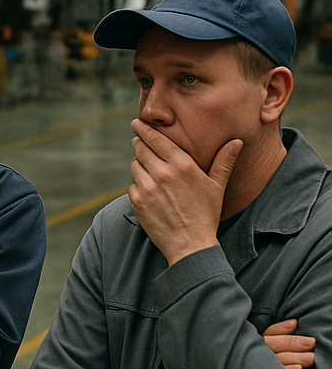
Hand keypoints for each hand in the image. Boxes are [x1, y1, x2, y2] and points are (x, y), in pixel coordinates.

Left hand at [128, 118, 240, 265]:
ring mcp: (147, 188)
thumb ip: (224, 161)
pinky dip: (138, 185)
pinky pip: (132, 185)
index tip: (137, 123)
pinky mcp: (137, 202)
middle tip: (138, 141)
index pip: (155, 138)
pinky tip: (149, 191)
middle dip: (138, 143)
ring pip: (134, 165)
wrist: (191, 245)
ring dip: (139, 164)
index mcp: (182, 165)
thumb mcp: (217, 186)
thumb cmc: (206, 214)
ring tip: (148, 170)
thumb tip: (237, 141)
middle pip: (140, 148)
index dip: (144, 129)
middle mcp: (162, 173)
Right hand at [264, 319, 315, 368]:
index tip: (296, 324)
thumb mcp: (270, 339)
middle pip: (275, 344)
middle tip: (312, 342)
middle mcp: (259, 351)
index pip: (270, 332)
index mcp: (260, 340)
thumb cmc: (270, 353)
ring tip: (311, 357)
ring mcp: (264, 365)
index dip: (283, 328)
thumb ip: (280, 331)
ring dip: (296, 357)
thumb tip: (295, 322)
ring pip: (279, 359)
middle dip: (294, 343)